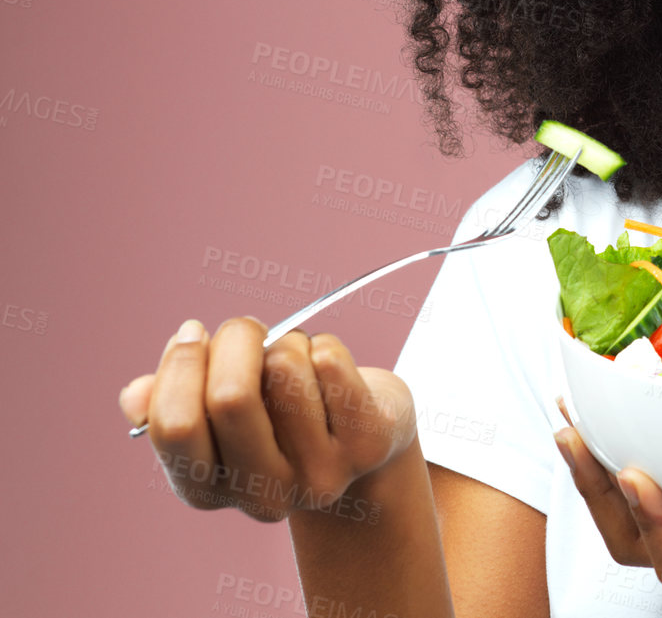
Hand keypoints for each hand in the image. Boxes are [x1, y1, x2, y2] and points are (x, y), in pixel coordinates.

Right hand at [118, 316, 415, 522]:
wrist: (360, 443)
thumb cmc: (276, 417)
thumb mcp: (218, 418)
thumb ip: (169, 405)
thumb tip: (135, 397)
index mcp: (206, 490)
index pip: (176, 427)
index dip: (180, 366)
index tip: (193, 333)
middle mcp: (262, 494)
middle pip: (231, 396)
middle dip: (233, 340)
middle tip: (243, 327)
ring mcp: (318, 474)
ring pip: (283, 366)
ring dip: (284, 342)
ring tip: (292, 358)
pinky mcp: (365, 444)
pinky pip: (331, 360)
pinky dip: (325, 345)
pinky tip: (329, 371)